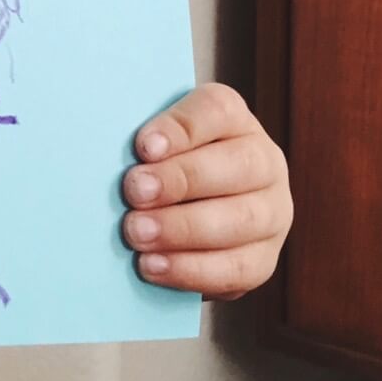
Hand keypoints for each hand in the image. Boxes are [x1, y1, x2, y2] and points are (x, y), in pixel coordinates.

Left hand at [120, 82, 291, 299]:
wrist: (183, 214)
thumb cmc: (157, 167)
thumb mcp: (152, 143)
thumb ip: (141, 144)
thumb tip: (108, 156)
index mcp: (234, 119)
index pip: (217, 111)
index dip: (181, 128)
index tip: (143, 147)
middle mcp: (264, 161)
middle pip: (237, 165)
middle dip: (180, 180)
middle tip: (133, 193)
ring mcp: (273, 211)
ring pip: (242, 219)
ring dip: (184, 229)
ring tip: (137, 234)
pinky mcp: (264, 258)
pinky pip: (238, 268)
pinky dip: (192, 269)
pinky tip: (153, 266)